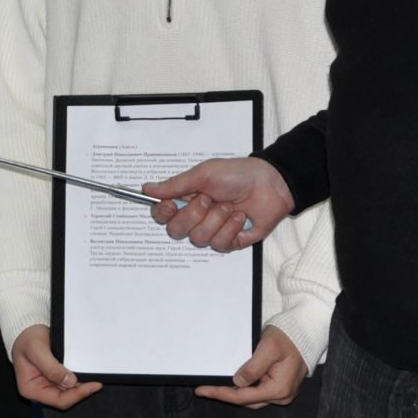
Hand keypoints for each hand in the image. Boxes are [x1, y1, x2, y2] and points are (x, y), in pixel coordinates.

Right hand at [10, 326, 100, 411]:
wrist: (26, 331)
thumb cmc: (27, 339)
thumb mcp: (37, 350)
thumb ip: (52, 367)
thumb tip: (70, 381)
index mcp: (30, 389)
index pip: (58, 400)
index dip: (77, 395)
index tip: (93, 385)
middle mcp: (39, 391)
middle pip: (65, 399)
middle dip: (81, 392)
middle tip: (96, 382)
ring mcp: (47, 386)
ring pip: (69, 393)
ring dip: (81, 387)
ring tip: (93, 378)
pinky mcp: (54, 380)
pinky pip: (69, 385)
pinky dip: (78, 381)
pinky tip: (86, 374)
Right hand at [145, 157, 291, 251]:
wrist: (270, 184)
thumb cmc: (237, 175)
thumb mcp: (203, 174)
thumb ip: (175, 185)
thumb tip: (147, 188)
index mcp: (186, 199)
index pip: (162, 214)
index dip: (163, 212)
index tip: (172, 204)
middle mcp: (196, 218)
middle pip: (176, 230)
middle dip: (193, 214)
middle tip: (208, 199)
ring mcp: (213, 231)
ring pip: (199, 238)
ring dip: (216, 219)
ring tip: (230, 206)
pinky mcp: (230, 242)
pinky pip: (219, 244)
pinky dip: (231, 227)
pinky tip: (241, 216)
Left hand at [195, 327, 306, 408]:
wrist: (305, 332)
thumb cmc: (288, 338)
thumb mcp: (267, 349)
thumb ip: (252, 368)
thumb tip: (237, 382)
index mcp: (279, 389)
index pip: (243, 397)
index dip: (220, 394)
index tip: (202, 390)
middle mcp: (282, 395)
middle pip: (247, 401)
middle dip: (226, 395)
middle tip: (205, 388)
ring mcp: (282, 392)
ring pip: (252, 398)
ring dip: (235, 392)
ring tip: (215, 386)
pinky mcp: (280, 386)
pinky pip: (258, 391)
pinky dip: (245, 388)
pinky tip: (233, 382)